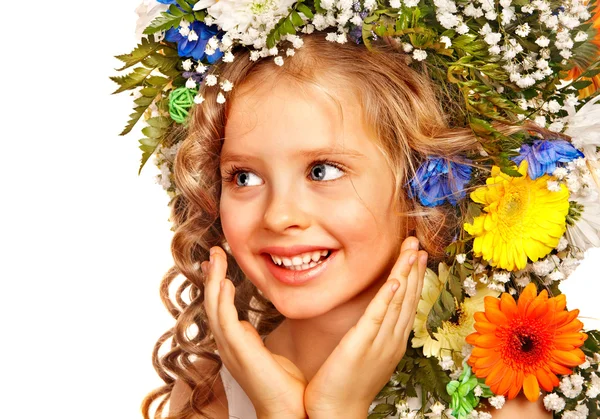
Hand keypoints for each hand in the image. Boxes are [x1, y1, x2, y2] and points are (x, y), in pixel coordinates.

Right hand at [203, 246, 307, 418]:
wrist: (289, 411)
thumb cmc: (283, 386)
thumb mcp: (268, 353)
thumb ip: (255, 339)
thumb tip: (248, 325)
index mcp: (235, 343)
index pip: (220, 307)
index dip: (217, 284)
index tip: (220, 263)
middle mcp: (228, 344)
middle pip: (213, 303)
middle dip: (212, 276)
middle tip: (215, 251)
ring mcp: (231, 349)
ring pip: (214, 308)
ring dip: (214, 281)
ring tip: (216, 257)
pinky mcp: (239, 352)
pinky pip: (225, 321)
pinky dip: (222, 300)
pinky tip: (223, 283)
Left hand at [303, 237, 426, 418]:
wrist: (337, 411)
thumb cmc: (346, 383)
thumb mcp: (365, 352)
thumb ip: (371, 331)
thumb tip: (372, 314)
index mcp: (392, 340)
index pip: (406, 302)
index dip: (412, 276)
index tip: (416, 254)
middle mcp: (392, 339)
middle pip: (407, 298)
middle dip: (413, 268)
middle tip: (417, 243)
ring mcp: (379, 342)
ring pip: (397, 302)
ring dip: (405, 274)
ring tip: (411, 251)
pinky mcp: (361, 345)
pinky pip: (377, 317)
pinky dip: (388, 298)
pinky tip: (394, 281)